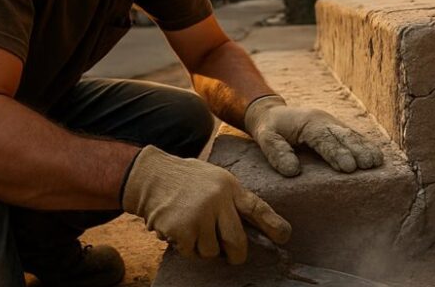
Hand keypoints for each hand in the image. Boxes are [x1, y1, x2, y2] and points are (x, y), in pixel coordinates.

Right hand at [121, 146, 290, 263]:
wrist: (150, 176)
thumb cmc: (185, 179)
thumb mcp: (215, 179)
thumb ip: (231, 199)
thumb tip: (251, 227)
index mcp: (229, 186)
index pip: (256, 207)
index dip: (272, 224)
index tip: (285, 236)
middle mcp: (217, 200)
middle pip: (237, 240)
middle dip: (236, 254)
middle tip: (233, 257)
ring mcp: (199, 215)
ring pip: (212, 250)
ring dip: (203, 247)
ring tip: (192, 228)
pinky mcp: (182, 228)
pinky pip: (192, 252)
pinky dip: (185, 247)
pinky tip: (178, 230)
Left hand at [244, 96, 383, 176]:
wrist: (273, 113)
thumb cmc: (270, 128)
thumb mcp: (265, 138)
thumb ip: (276, 152)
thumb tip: (293, 171)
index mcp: (308, 122)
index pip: (324, 139)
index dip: (337, 153)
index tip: (348, 167)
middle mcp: (324, 121)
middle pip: (343, 136)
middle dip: (357, 150)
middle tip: (368, 165)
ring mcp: (333, 124)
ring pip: (352, 135)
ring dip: (365, 148)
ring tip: (377, 162)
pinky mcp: (337, 130)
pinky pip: (353, 137)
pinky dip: (366, 145)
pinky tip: (377, 156)